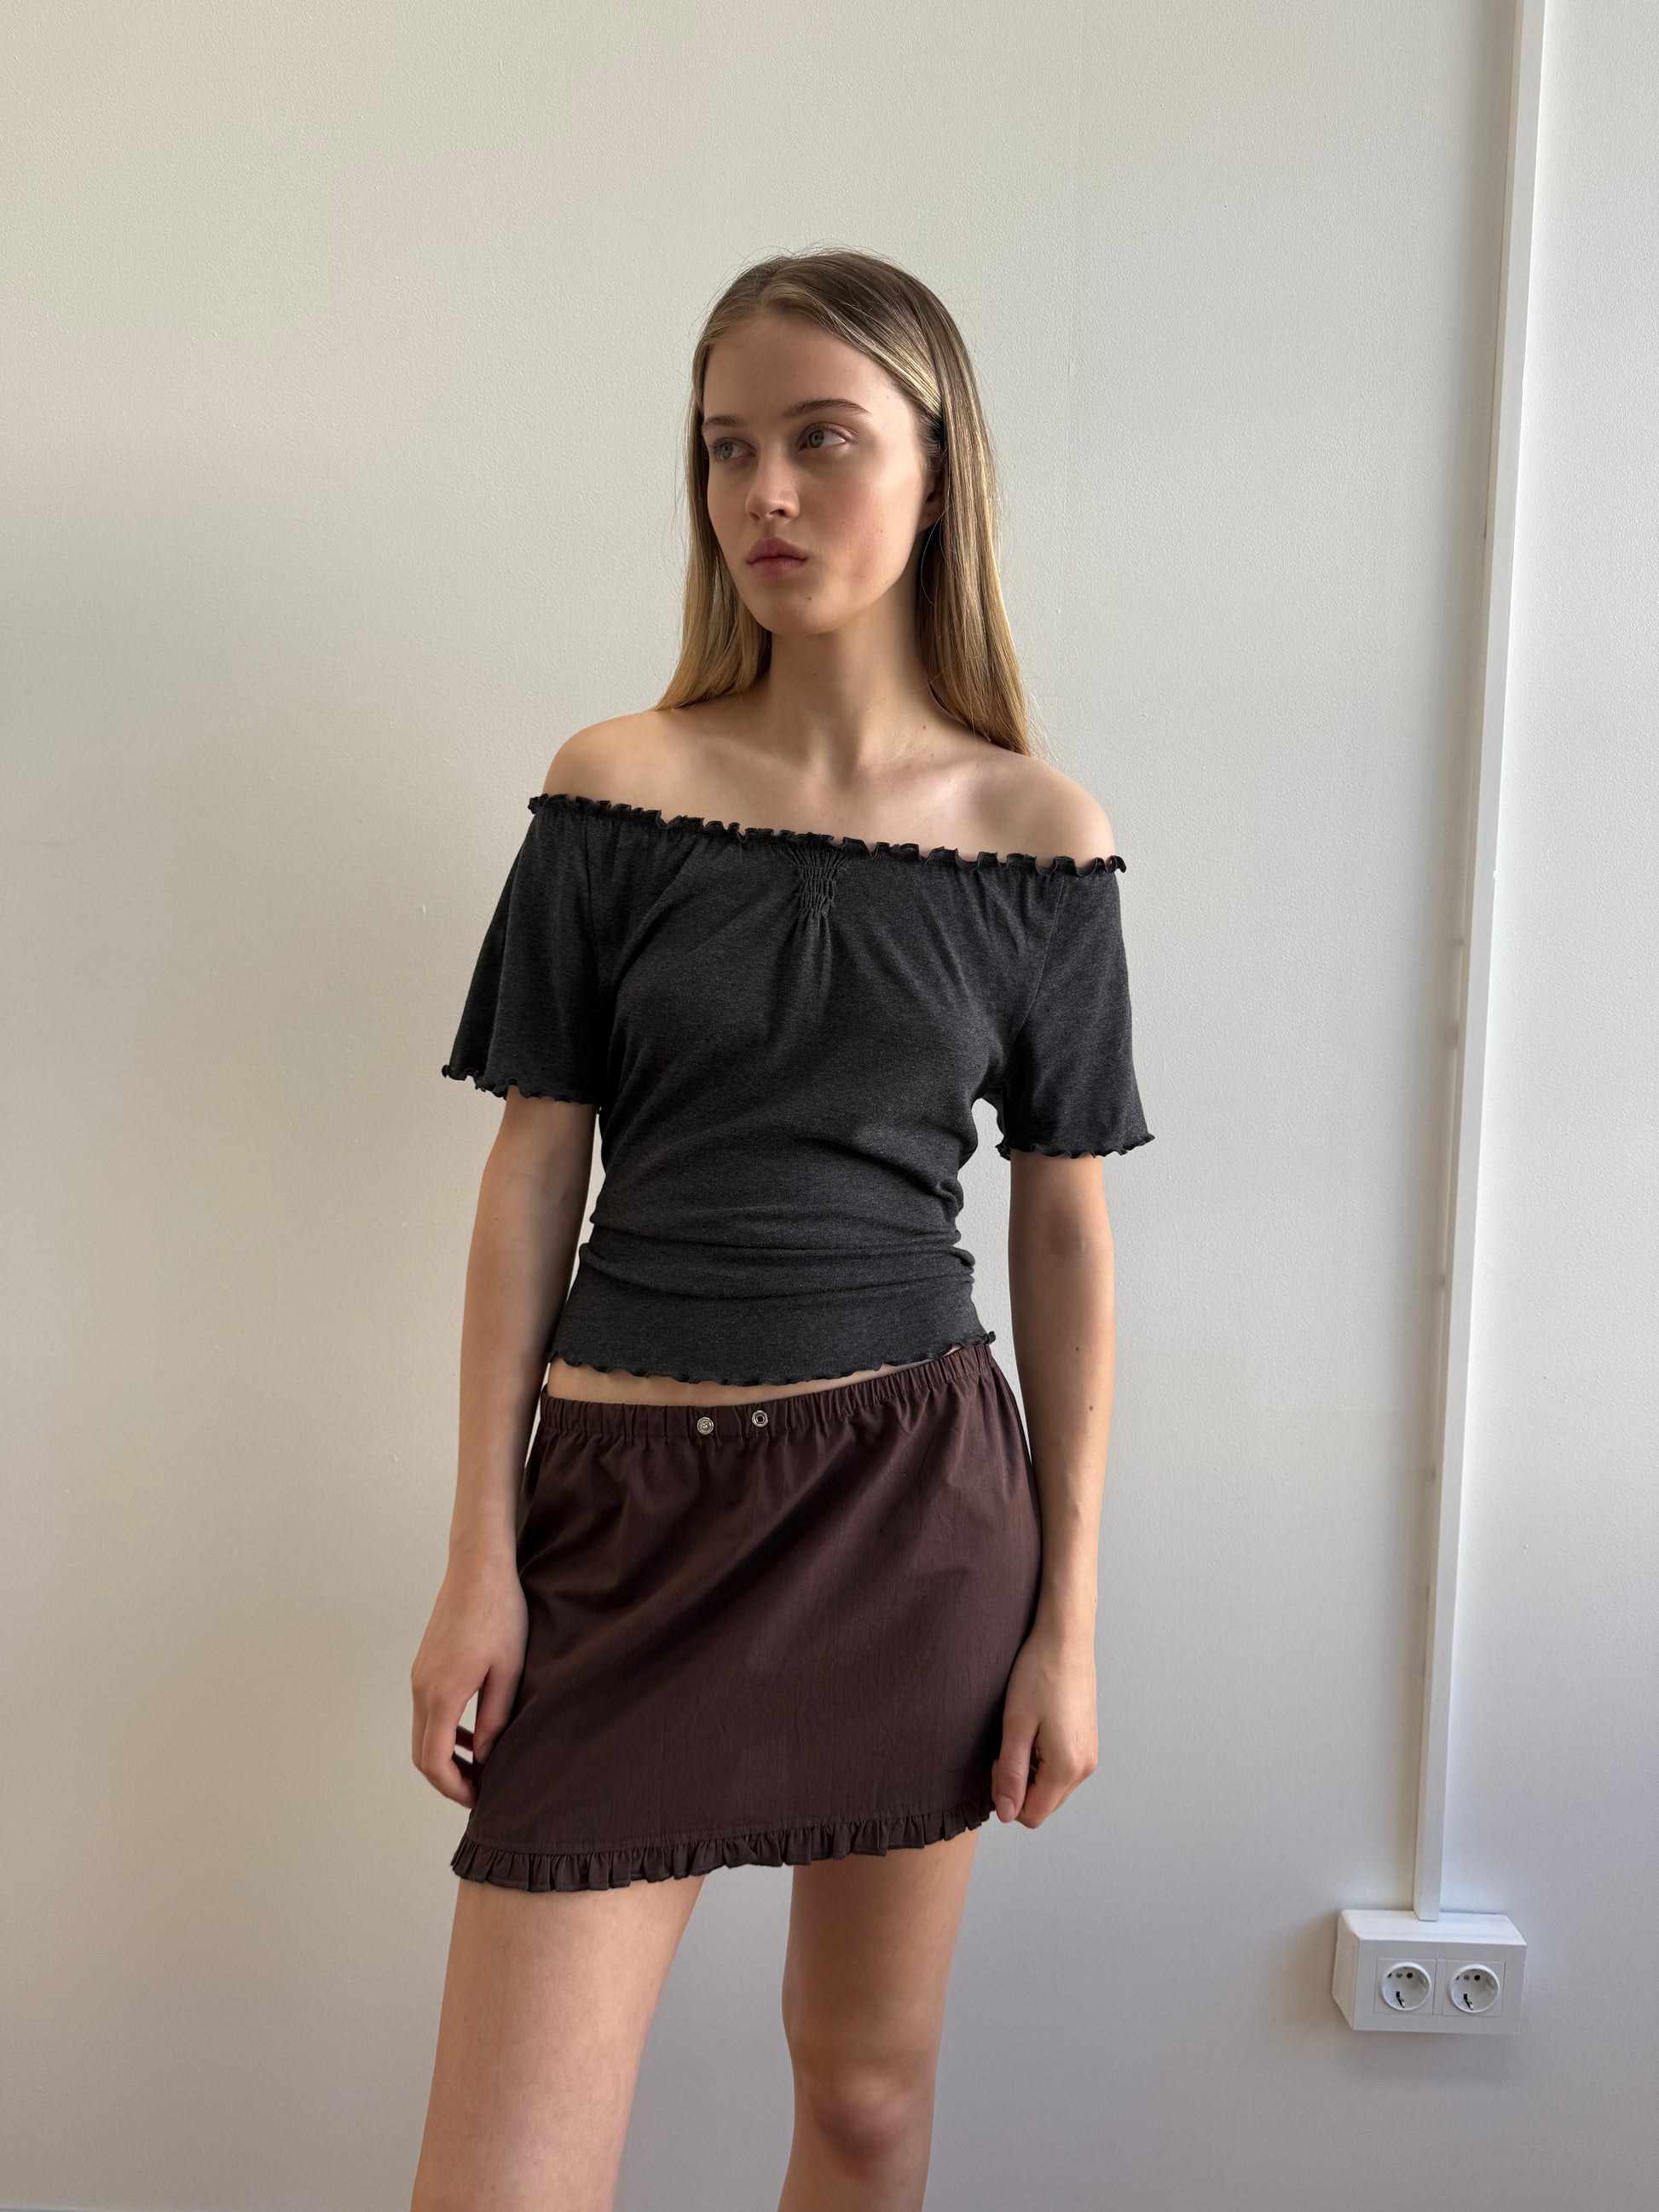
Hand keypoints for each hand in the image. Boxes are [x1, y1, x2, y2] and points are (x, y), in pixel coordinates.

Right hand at [410, 1551, 527, 1808]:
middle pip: (421, 1753)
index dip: (453, 1787)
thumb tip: (485, 1756)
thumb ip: (495, 1718)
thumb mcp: (509, 1670)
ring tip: (478, 1768)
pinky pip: (426, 1711)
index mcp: (442, 1693)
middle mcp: (421, 1688)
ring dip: (444, 1756)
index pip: (433, 1760)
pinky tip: (470, 1734)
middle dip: (446, 1779)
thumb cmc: (500, 1614)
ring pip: (421, 1733)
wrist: (479, 1568)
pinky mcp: (424, 1665)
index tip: (478, 1798)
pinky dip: (442, 1732)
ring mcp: (419, 1675)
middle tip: (479, 1791)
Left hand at [991, 1622, 1098, 1827]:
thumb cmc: (1039, 1675)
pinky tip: (1035, 1730)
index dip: (1006, 1796)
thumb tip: (1005, 1814)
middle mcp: (1085, 1767)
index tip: (998, 1761)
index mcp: (1067, 1767)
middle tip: (1006, 1748)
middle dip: (1019, 1786)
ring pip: (1052, 1788)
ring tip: (1021, 1735)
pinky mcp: (1088, 1742)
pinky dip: (1043, 1761)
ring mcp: (1089, 1754)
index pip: (1032, 1815)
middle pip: (1044, 1804)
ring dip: (1031, 1773)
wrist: (1065, 1639)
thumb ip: (1011, 1774)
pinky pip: (1062, 1769)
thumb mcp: (1016, 1726)